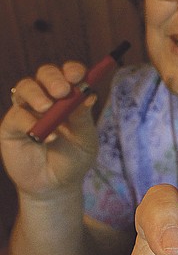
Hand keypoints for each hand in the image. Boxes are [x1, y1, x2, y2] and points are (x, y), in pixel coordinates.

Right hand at [0, 62, 97, 195]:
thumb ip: (83, 118)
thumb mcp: (85, 139)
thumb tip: (88, 95)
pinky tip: (48, 137)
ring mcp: (27, 109)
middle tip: (62, 91)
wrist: (56, 185)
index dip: (73, 70)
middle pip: (45, 74)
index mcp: (69, 96)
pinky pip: (17, 115)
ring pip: (25, 87)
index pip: (69, 74)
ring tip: (48, 108)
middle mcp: (47, 97)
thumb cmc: (74, 158)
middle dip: (53, 78)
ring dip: (37, 94)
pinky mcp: (11, 126)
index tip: (79, 75)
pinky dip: (31, 123)